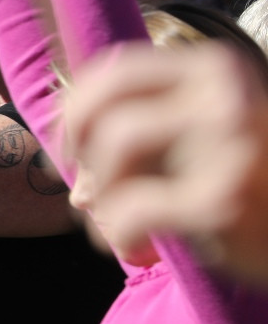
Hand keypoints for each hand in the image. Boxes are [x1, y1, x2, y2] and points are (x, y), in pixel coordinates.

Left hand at [63, 41, 267, 283]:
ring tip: (120, 226)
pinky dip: (119, 236)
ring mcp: (229, 147)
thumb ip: (153, 138)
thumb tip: (75, 185)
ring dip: (102, 196)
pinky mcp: (223, 202)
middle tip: (88, 187)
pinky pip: (129, 210)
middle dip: (79, 151)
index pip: (117, 69)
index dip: (79, 107)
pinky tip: (140, 253)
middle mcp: (226, 97)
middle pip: (106, 110)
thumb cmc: (263, 186)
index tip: (75, 143)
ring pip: (114, 152)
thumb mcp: (213, 139)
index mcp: (218, 71)